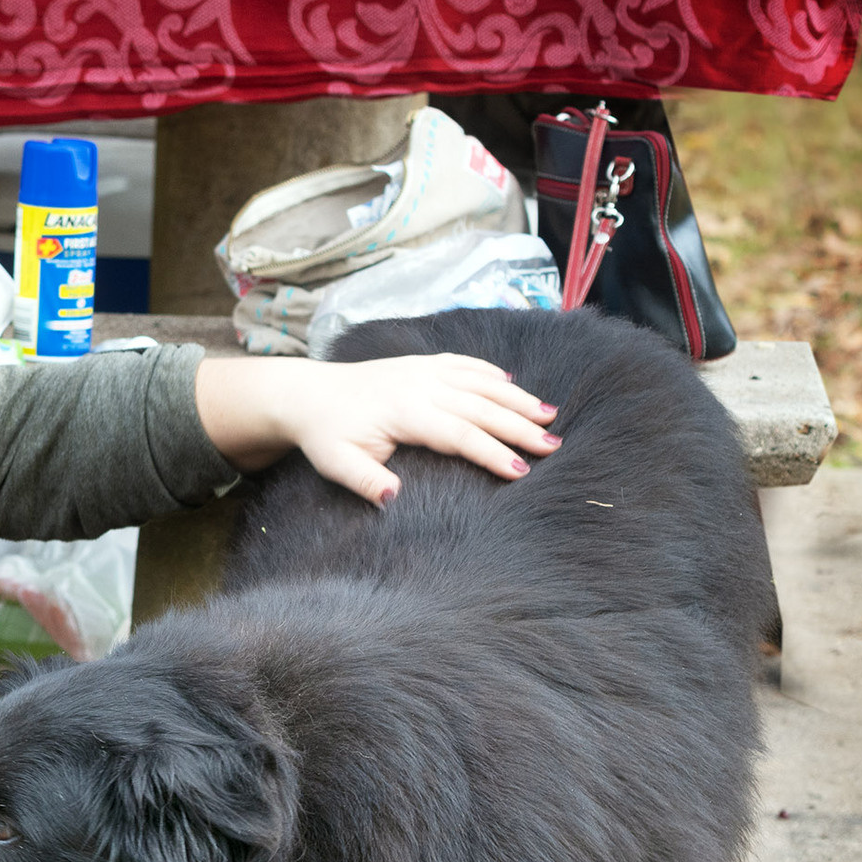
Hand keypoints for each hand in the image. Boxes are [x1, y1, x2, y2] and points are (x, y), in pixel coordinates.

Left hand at [195, 352, 559, 505]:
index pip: (459, 433)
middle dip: (519, 426)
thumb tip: (393, 497)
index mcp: (405, 411)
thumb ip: (364, 480)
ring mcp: (422, 370)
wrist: (307, 393)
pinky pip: (463, 365)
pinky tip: (511, 386)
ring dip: (516, 399)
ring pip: (480, 383)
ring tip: (549, 415)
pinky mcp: (420, 364)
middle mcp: (420, 385)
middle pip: (480, 406)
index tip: (520, 471)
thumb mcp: (336, 463)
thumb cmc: (324, 434)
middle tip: (553, 445)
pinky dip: (490, 374)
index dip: (491, 452)